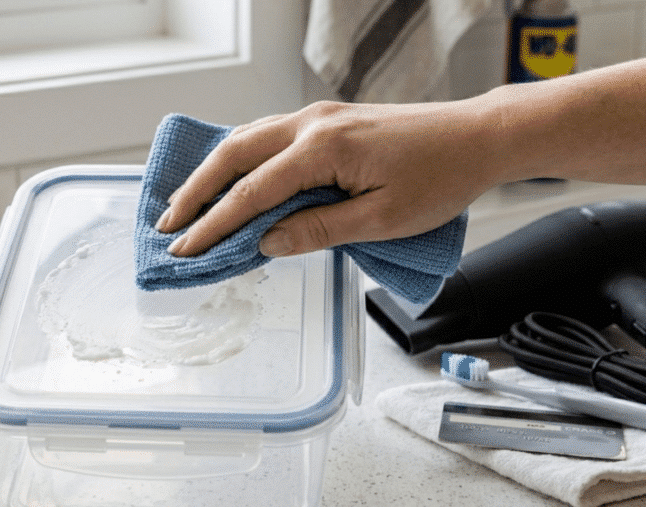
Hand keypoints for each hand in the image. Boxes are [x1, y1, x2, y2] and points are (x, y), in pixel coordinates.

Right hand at [156, 100, 498, 256]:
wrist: (477, 136)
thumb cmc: (441, 176)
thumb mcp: (382, 219)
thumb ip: (318, 230)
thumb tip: (267, 243)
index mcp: (323, 147)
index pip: (252, 193)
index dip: (214, 225)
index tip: (187, 250)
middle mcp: (312, 123)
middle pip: (233, 155)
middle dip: (195, 193)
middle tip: (168, 227)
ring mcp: (317, 116)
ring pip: (245, 140)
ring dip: (212, 173)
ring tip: (187, 206)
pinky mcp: (326, 120)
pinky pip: (266, 135)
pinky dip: (238, 159)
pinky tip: (229, 178)